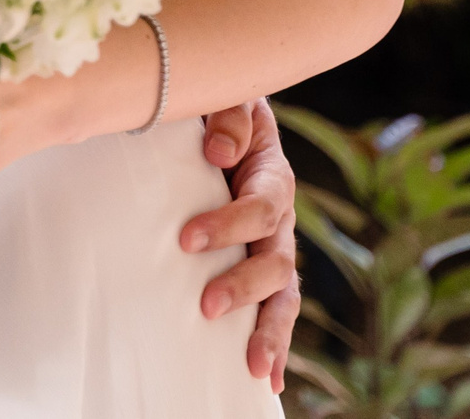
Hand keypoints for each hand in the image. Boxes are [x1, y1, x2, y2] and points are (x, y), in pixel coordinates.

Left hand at [182, 99, 298, 389]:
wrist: (206, 114)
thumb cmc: (209, 103)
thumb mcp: (224, 91)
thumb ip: (228, 111)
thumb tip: (220, 150)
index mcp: (270, 171)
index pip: (264, 205)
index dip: (232, 224)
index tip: (187, 239)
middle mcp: (278, 215)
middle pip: (278, 257)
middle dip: (245, 284)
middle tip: (208, 304)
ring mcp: (270, 245)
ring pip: (282, 292)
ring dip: (269, 329)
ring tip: (250, 364)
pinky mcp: (255, 265)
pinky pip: (272, 306)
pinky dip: (273, 342)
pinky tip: (265, 378)